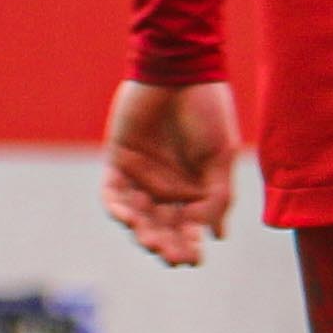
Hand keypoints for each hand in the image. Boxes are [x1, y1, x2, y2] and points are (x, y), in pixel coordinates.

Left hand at [101, 79, 242, 266]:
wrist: (179, 73)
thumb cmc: (207, 112)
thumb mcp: (220, 157)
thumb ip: (218, 196)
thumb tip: (216, 235)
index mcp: (195, 188)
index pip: (190, 226)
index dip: (190, 245)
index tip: (194, 260)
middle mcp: (167, 187)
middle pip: (163, 226)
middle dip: (167, 244)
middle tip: (171, 257)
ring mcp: (141, 176)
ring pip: (137, 216)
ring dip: (143, 232)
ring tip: (152, 242)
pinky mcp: (117, 162)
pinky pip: (112, 193)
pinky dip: (117, 208)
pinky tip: (128, 219)